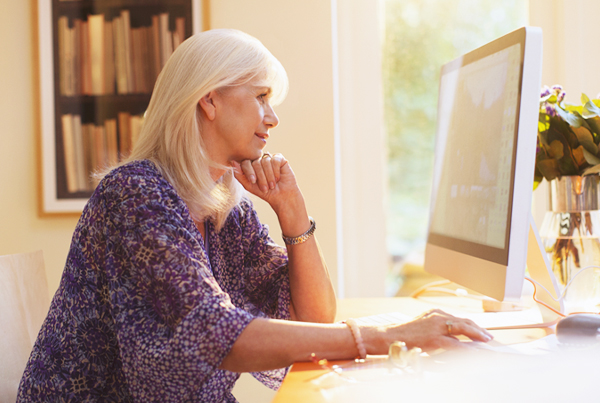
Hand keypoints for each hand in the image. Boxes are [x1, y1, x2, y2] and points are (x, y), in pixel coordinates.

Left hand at [231, 153, 302, 213]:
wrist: (281, 197)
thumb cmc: (265, 192)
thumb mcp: (249, 186)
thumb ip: (239, 175)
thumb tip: (232, 161)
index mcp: (251, 166)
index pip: (245, 162)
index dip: (249, 171)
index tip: (253, 181)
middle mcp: (259, 160)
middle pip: (255, 162)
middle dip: (260, 177)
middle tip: (265, 187)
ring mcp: (269, 158)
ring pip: (265, 161)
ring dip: (269, 176)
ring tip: (272, 185)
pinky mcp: (279, 159)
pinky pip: (274, 160)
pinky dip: (276, 170)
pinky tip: (278, 177)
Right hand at [368, 309, 493, 352]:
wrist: (390, 336)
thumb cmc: (405, 334)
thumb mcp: (423, 326)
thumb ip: (438, 329)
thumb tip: (455, 339)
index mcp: (435, 313)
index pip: (458, 318)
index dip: (472, 325)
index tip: (481, 331)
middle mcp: (437, 316)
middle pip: (464, 322)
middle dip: (479, 330)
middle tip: (489, 338)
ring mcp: (436, 326)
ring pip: (463, 330)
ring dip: (477, 337)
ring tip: (486, 343)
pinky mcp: (434, 338)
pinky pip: (456, 344)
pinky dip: (467, 348)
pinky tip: (474, 352)